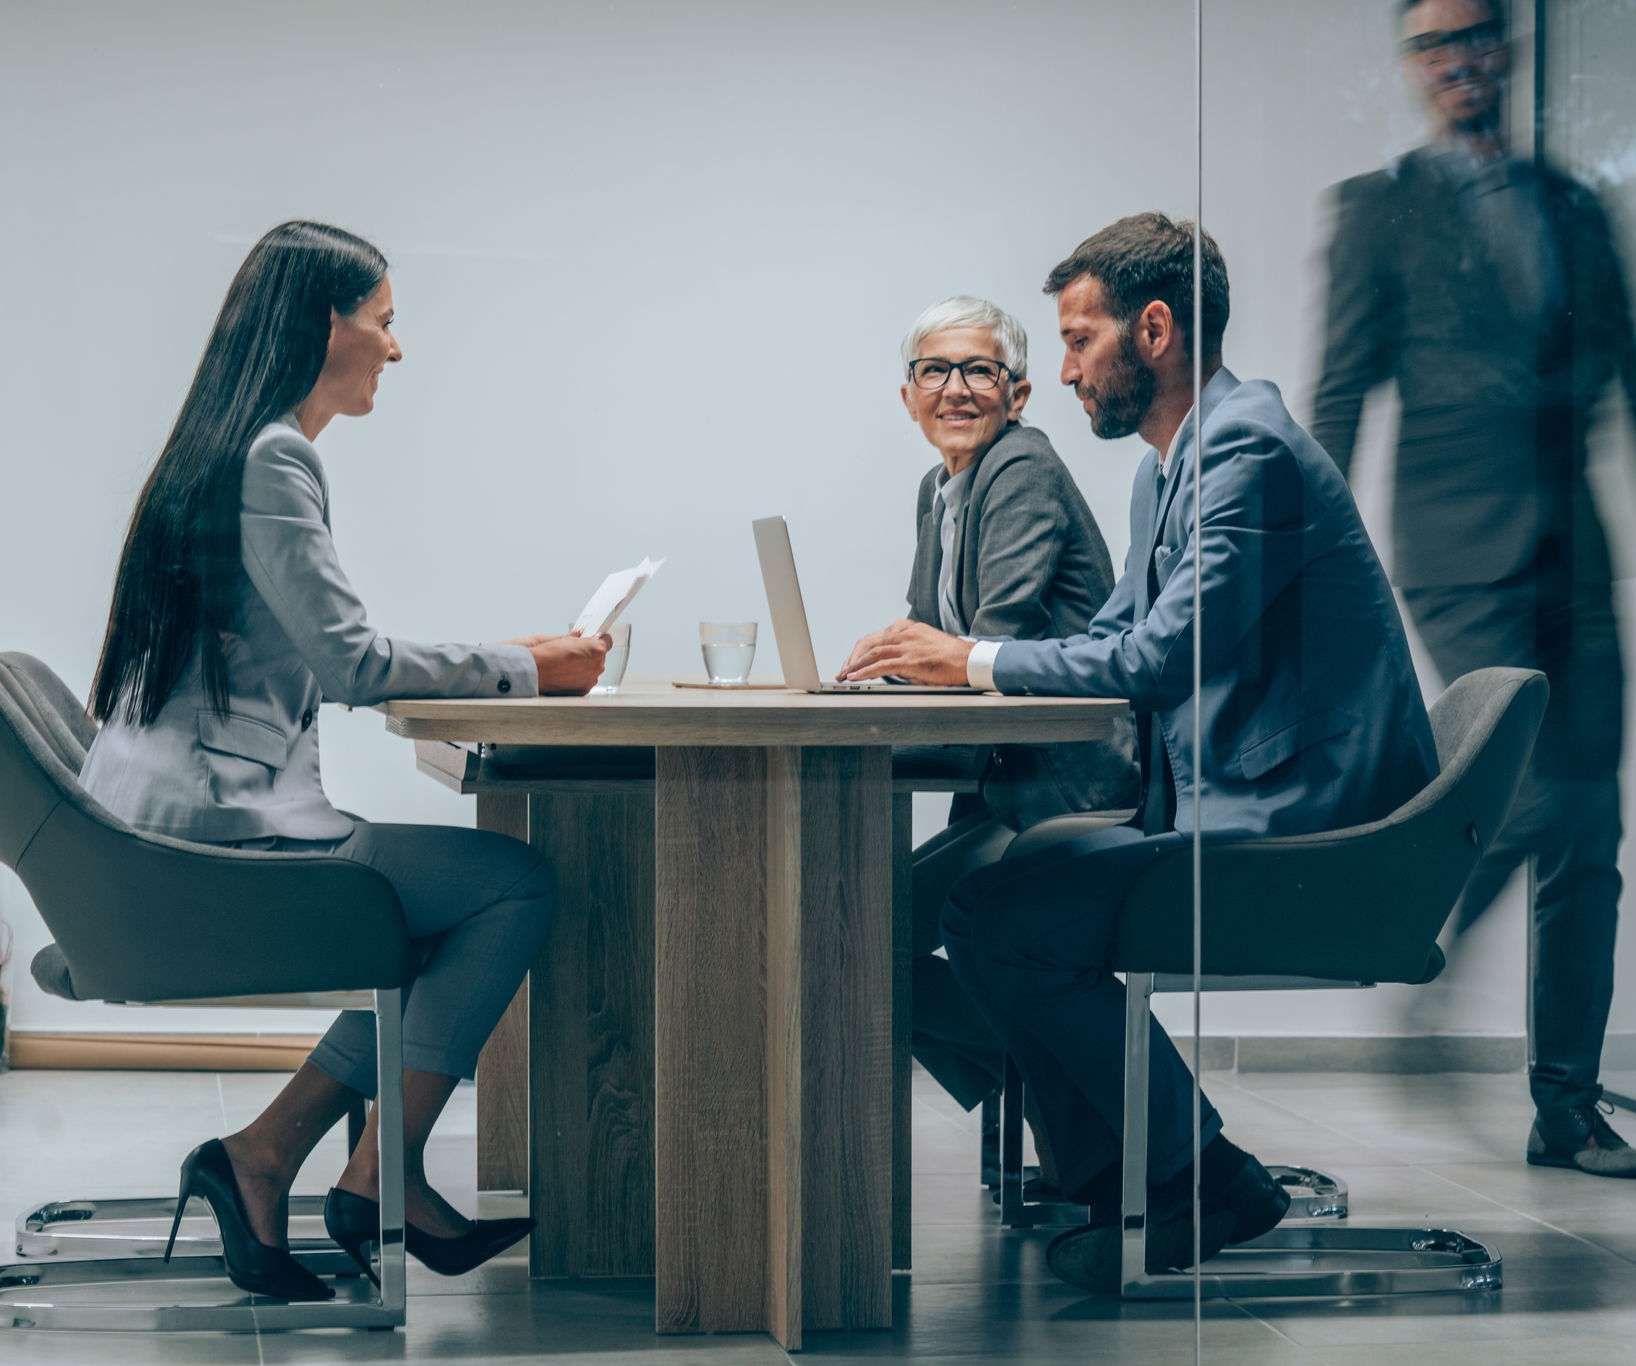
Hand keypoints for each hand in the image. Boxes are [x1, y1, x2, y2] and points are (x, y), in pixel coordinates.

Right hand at [505, 633, 610, 694]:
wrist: (535, 672)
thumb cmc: (548, 655)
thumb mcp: (566, 640)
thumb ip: (579, 638)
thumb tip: (580, 637)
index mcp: (597, 649)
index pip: (607, 641)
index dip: (599, 640)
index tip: (594, 640)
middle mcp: (598, 665)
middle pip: (600, 657)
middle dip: (590, 655)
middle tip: (575, 654)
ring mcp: (591, 679)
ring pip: (592, 670)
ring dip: (584, 668)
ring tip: (567, 665)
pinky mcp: (584, 690)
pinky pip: (585, 681)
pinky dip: (579, 678)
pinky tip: (566, 674)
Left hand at [837, 619, 974, 685]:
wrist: (971, 660)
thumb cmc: (952, 658)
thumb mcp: (925, 649)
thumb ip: (906, 654)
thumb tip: (891, 668)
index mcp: (908, 629)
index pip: (878, 637)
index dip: (861, 650)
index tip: (852, 661)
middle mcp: (905, 634)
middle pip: (870, 642)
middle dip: (853, 657)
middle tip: (843, 670)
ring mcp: (907, 646)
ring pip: (873, 652)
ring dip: (855, 665)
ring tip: (845, 675)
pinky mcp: (911, 660)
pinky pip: (882, 665)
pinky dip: (866, 671)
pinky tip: (857, 677)